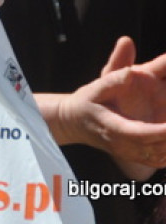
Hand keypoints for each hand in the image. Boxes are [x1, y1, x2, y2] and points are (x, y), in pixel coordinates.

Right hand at [51, 37, 165, 175]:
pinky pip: (157, 160)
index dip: (159, 132)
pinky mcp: (134, 157)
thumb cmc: (86, 102)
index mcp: (112, 126)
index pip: (139, 133)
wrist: (74, 122)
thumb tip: (131, 72)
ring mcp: (128, 153)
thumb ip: (113, 80)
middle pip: (153, 147)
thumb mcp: (95, 88)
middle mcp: (121, 144)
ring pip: (158, 156)